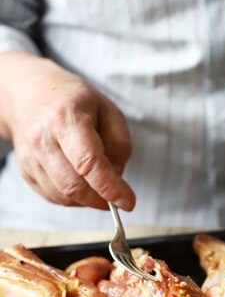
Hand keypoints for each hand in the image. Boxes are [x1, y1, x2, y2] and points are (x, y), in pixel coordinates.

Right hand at [0, 52, 134, 209]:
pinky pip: (52, 196)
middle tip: (117, 197)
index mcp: (66, 117)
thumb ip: (119, 146)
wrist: (32, 94)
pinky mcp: (25, 169)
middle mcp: (42, 138)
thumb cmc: (75, 101)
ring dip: (87, 200)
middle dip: (101, 199)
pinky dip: (73, 198)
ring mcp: (29, 156)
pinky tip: (82, 183)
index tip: (127, 202)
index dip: (110, 187)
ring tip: (99, 185)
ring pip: (62, 195)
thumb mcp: (109, 111)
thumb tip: (116, 179)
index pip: (88, 163)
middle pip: (74, 185)